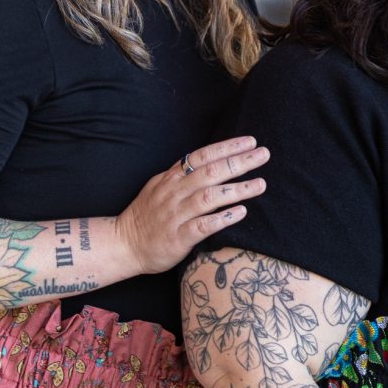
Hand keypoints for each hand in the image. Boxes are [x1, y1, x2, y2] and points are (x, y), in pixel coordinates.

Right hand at [116, 135, 267, 274]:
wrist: (123, 245)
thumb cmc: (147, 216)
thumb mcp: (160, 187)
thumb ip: (183, 175)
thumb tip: (212, 161)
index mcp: (171, 178)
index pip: (202, 157)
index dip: (227, 148)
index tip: (250, 142)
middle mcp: (174, 193)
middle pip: (210, 173)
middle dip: (239, 162)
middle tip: (264, 155)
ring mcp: (175, 215)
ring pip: (209, 197)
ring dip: (237, 189)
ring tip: (260, 184)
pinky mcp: (177, 238)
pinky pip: (203, 226)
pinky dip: (223, 218)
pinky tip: (241, 212)